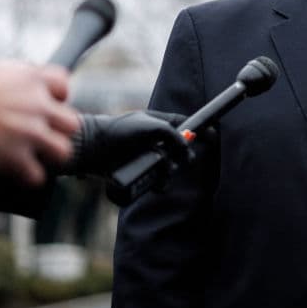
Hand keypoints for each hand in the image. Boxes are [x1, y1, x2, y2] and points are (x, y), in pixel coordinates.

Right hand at [0, 61, 79, 185]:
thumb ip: (9, 80)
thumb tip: (12, 88)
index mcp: (29, 78)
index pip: (63, 83)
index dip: (56, 95)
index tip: (45, 101)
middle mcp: (35, 104)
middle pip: (71, 122)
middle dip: (57, 129)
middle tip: (40, 132)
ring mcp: (28, 132)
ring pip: (63, 150)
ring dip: (49, 155)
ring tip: (34, 155)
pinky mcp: (15, 157)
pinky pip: (37, 175)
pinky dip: (28, 177)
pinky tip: (17, 172)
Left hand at [64, 110, 189, 176]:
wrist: (93, 149)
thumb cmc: (119, 131)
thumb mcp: (150, 126)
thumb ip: (172, 134)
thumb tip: (185, 148)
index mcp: (158, 124)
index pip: (184, 125)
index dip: (199, 129)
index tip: (213, 135)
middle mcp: (154, 141)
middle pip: (180, 151)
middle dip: (183, 157)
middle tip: (183, 159)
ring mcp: (147, 157)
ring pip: (170, 168)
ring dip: (169, 171)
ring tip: (161, 170)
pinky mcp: (140, 173)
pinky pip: (157, 182)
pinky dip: (159, 183)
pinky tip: (156, 183)